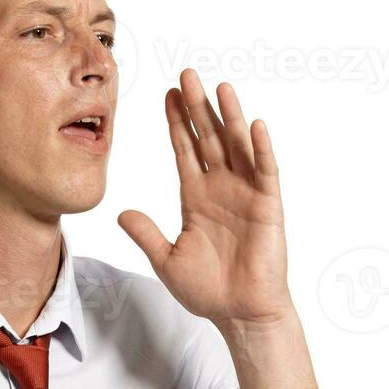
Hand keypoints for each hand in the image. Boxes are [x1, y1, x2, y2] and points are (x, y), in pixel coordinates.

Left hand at [118, 69, 293, 328]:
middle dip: (197, 107)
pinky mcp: (268, 207)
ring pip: (236, 146)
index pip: (184, 150)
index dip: (176, 122)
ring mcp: (245, 194)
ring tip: (219, 87)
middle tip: (187, 74)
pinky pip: (265, 172)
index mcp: (196, 197)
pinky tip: (254, 124)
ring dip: (229, 116)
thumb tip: (121, 213)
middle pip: (208, 138)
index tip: (167, 94)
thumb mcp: (166, 260)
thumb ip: (146, 234)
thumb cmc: (208, 292)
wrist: (240, 315)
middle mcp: (221, 188)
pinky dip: (261, 148)